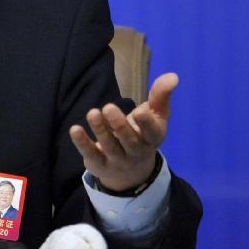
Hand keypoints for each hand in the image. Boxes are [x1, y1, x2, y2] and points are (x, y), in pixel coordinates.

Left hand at [68, 72, 177, 191]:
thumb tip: (173, 76)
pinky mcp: (100, 164)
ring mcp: (118, 160)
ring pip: (109, 145)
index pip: (152, 133)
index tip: (140, 111)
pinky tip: (75, 129)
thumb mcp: (156, 116)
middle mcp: (136, 151)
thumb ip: (161, 95)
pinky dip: (82, 143)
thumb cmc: (143, 134)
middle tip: (108, 107)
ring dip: (100, 129)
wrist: (131, 172)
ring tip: (92, 113)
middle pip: (128, 140)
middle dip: (119, 125)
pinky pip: (90, 154)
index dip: (146, 123)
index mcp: (152, 138)